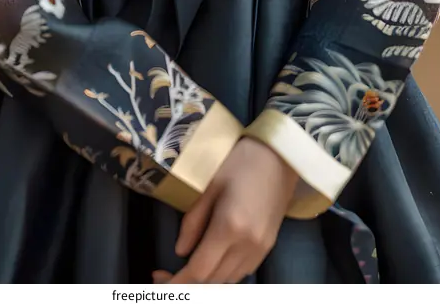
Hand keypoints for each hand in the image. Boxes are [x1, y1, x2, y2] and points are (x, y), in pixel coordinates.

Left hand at [152, 136, 298, 284]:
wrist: (280, 156)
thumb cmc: (241, 161)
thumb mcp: (209, 185)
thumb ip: (192, 221)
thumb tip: (179, 250)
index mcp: (229, 227)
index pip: (199, 271)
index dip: (177, 281)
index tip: (158, 277)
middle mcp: (247, 245)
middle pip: (213, 281)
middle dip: (188, 283)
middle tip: (166, 274)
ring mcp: (260, 249)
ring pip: (228, 281)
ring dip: (206, 280)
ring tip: (187, 268)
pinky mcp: (268, 247)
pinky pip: (241, 273)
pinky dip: (223, 274)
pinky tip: (212, 262)